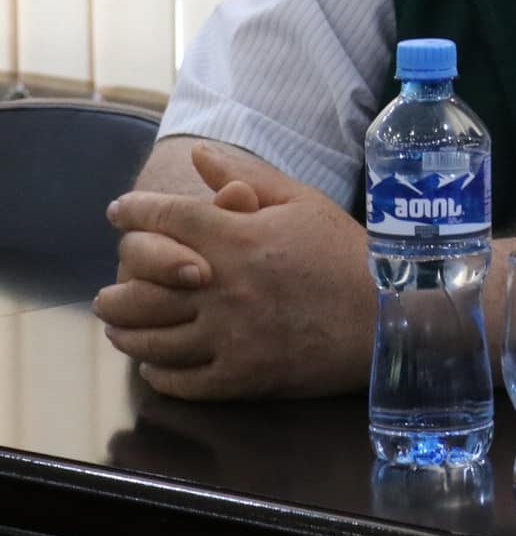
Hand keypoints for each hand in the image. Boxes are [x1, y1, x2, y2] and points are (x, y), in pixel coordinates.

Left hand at [96, 143, 373, 398]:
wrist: (387, 316)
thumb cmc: (348, 254)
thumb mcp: (305, 203)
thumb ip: (250, 179)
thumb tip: (200, 156)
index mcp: (238, 239)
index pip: (163, 218)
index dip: (134, 212)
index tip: (121, 213)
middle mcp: (223, 288)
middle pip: (137, 288)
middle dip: (115, 288)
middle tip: (108, 291)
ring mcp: (229, 336)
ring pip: (149, 339)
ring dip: (127, 331)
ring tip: (122, 327)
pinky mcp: (239, 376)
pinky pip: (178, 379)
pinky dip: (157, 371)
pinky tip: (156, 363)